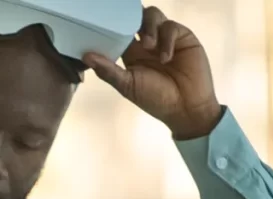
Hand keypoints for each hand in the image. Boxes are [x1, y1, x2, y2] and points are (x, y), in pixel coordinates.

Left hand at [81, 6, 222, 139]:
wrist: (186, 108)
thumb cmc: (155, 99)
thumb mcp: (127, 86)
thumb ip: (108, 70)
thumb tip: (86, 56)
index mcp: (131, 52)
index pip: (118, 30)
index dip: (111, 24)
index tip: (101, 21)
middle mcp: (146, 42)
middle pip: (135, 16)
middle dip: (130, 18)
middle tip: (129, 30)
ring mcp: (164, 38)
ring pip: (152, 15)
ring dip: (148, 27)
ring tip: (148, 46)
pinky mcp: (183, 37)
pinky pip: (171, 28)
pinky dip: (167, 40)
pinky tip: (166, 58)